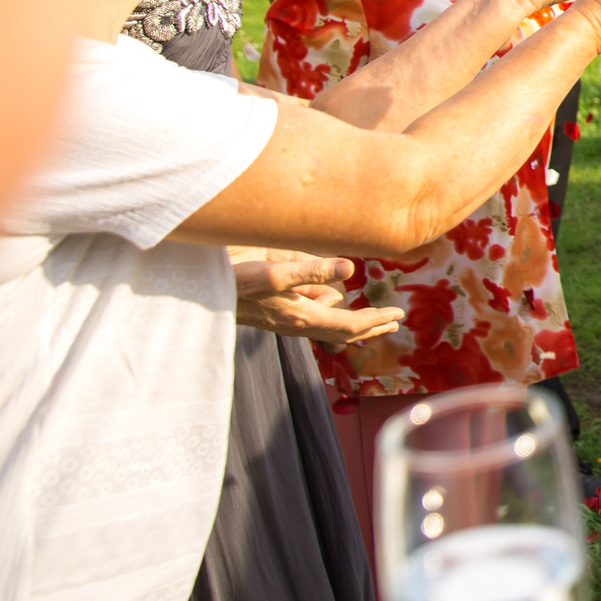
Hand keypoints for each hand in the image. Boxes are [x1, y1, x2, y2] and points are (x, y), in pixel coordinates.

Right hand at [230, 249, 405, 346]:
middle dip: (369, 326)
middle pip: (342, 331)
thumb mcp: (276, 272)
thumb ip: (313, 270)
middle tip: (393, 322)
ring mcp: (287, 323)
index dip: (375, 320)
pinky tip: (328, 300)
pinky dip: (328, 312)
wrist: (203, 294)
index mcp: (301, 317)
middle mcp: (297, 325)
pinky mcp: (278, 316)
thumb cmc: (238, 282)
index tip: (397, 316)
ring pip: (327, 324)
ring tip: (366, 313)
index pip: (348, 325)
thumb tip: (349, 269)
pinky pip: (311, 317)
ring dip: (348, 319)